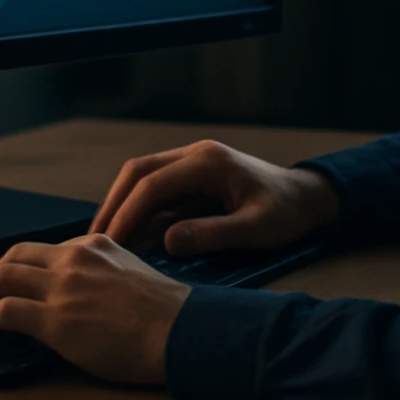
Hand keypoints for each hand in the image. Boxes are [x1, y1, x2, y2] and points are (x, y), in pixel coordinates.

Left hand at [0, 234, 190, 385]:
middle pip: (14, 256)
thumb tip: (84, 291)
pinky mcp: (56, 319)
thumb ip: (104, 273)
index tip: (14, 282)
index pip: (45, 249)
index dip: (22, 267)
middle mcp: (75, 259)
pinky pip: (4, 311)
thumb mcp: (133, 274)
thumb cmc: (166, 314)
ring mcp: (63, 287)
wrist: (180, 331)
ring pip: (1, 278)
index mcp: (95, 245)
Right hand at [88, 139, 340, 254]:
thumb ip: (215, 234)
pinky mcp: (193, 179)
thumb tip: (169, 241)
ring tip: (105, 243)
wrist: (306, 198)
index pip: (153, 184)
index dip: (127, 214)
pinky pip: (157, 192)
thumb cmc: (287, 213)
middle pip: (138, 173)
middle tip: (92, 241)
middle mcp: (194, 155)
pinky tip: (130, 239)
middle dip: (113, 205)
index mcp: (208, 162)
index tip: (110, 244)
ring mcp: (192, 164)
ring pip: (142, 179)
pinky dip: (140, 213)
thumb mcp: (257, 229)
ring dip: (122, 207)